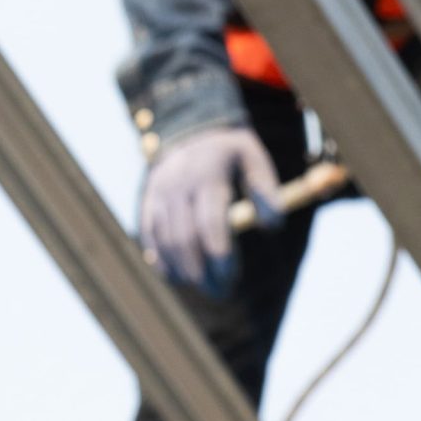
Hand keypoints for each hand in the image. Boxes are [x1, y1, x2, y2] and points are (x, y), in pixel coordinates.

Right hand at [139, 124, 283, 297]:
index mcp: (206, 175)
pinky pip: (149, 239)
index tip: (230, 279)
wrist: (187, 129)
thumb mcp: (254, 158)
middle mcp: (177, 186)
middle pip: (184, 239)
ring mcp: (158, 195)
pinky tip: (179, 277)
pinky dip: (162, 262)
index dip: (219, 255)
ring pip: (164, 242)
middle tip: (221, 292)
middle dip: (201, 272)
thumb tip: (273, 226)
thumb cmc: (228, 151)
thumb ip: (266, 189)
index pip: (209, 223)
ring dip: (183, 271)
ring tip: (205, 287)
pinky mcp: (147, 204)